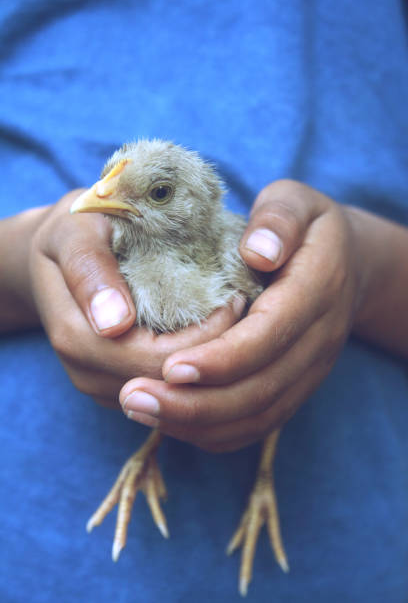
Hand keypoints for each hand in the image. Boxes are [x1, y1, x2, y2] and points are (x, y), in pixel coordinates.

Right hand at [24, 191, 243, 407]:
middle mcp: (88, 372)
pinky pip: (165, 390)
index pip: (157, 360)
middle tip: (244, 309)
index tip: (234, 297)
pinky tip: (212, 333)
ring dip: (208, 361)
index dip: (204, 336)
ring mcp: (103, 384)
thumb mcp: (75, 233)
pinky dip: (194, 366)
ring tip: (234, 320)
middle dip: (214, 351)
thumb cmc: (74, 230)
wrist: (55, 254)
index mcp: (78, 337)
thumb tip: (113, 323)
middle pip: (169, 385)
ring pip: (171, 394)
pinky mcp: (118, 384)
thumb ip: (88, 269)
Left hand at [119, 180, 363, 449]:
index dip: (220, 358)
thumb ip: (279, 220)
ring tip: (139, 409)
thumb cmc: (308, 227)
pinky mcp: (294, 387)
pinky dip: (212, 429)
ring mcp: (309, 370)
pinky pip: (257, 423)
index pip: (268, 336)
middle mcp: (318, 341)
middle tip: (133, 397)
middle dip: (195, 402)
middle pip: (260, 390)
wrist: (346, 264)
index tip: (167, 365)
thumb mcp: (298, 203)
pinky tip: (169, 419)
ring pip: (257, 416)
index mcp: (318, 290)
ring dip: (197, 422)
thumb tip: (258, 252)